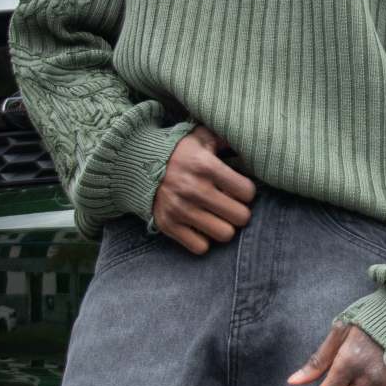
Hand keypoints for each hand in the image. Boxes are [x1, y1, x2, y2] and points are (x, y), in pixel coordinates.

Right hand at [153, 126, 255, 252]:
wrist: (135, 164)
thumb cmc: (177, 151)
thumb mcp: (200, 137)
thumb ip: (225, 138)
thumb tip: (250, 137)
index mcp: (205, 166)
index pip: (247, 191)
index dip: (246, 191)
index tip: (238, 189)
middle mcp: (193, 189)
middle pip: (240, 217)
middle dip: (240, 211)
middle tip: (231, 206)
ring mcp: (180, 209)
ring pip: (224, 234)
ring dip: (224, 227)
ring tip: (218, 217)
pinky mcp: (168, 225)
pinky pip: (200, 247)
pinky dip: (204, 240)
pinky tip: (201, 226)